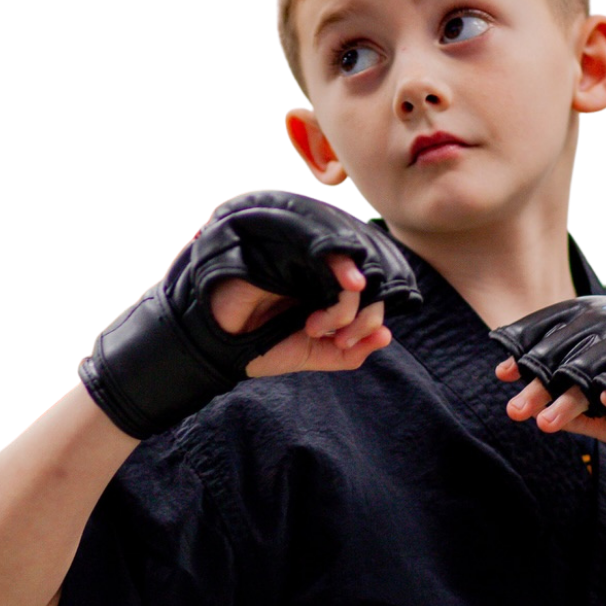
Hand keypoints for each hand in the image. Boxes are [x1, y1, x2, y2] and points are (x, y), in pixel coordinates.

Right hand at [211, 254, 390, 377]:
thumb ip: (350, 353)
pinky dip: (341, 271)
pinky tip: (339, 290)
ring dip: (347, 302)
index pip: (370, 296)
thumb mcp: (312, 355)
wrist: (218, 345)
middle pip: (369, 279)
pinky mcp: (290, 249)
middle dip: (365, 314)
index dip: (371, 319)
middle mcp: (321, 273)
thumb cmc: (261, 347)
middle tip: (340, 338)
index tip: (345, 342)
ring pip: (352, 266)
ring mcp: (306, 260)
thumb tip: (387, 337)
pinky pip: (328, 250)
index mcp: (327, 293)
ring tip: (316, 327)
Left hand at [490, 296, 605, 527]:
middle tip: (514, 405)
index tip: (502, 370)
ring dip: (572, 394)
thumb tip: (538, 411)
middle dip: (543, 375)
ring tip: (544, 421)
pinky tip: (601, 406)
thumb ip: (581, 413)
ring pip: (605, 363)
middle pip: (579, 345)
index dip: (534, 344)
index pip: (569, 326)